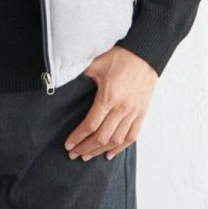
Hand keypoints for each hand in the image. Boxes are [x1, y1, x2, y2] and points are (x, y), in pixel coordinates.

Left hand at [64, 46, 158, 160]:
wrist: (146, 53)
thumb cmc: (120, 56)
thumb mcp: (96, 63)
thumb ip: (81, 75)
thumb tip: (62, 79)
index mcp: (108, 97)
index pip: (90, 125)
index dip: (78, 137)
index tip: (68, 145)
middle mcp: (122, 108)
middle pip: (102, 137)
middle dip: (86, 148)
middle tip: (74, 154)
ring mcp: (134, 112)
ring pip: (116, 140)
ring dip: (100, 150)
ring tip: (88, 156)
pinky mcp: (142, 112)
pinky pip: (132, 136)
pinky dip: (121, 147)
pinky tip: (110, 154)